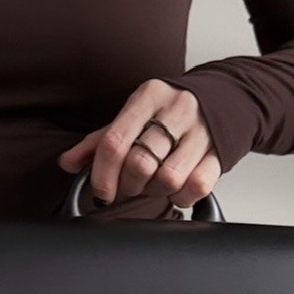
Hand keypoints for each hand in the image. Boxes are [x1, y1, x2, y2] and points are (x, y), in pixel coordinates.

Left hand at [57, 78, 221, 207]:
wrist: (226, 97)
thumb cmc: (170, 110)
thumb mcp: (134, 114)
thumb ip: (100, 139)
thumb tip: (67, 162)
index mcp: (148, 96)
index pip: (114, 141)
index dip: (102, 175)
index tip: (101, 192)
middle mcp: (177, 110)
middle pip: (140, 163)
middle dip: (129, 184)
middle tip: (130, 185)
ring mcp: (202, 131)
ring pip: (168, 178)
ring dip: (155, 191)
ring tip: (154, 184)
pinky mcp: (221, 152)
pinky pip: (197, 186)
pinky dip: (182, 196)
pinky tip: (177, 188)